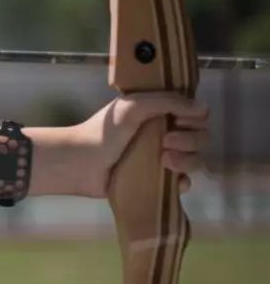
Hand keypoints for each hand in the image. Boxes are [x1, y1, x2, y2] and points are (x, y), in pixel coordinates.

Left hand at [34, 94, 209, 198]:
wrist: (82, 164)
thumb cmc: (105, 132)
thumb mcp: (133, 106)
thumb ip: (168, 101)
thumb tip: (202, 108)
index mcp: (160, 114)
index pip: (196, 115)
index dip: (194, 119)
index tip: (180, 120)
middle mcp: (165, 134)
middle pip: (200, 137)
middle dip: (190, 140)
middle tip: (167, 140)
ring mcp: (162, 158)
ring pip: (195, 160)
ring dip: (187, 160)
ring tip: (164, 160)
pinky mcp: (157, 180)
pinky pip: (184, 182)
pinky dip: (183, 181)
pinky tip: (173, 180)